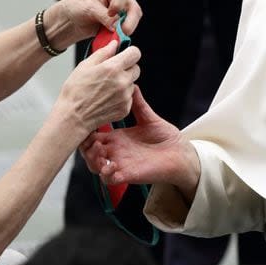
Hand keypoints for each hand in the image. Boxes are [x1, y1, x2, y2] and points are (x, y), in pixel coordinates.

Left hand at [44, 0, 141, 49]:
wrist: (67, 22)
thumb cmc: (74, 8)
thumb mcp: (86, 8)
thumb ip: (103, 15)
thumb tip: (117, 26)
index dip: (120, 2)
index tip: (111, 12)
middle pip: (133, 6)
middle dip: (130, 19)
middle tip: (123, 30)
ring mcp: (121, 11)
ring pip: (133, 19)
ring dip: (128, 28)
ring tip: (117, 35)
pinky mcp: (119, 24)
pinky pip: (127, 29)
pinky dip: (122, 35)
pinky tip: (114, 38)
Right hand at [52, 41, 140, 138]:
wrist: (73, 118)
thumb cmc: (75, 92)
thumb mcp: (84, 66)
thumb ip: (102, 53)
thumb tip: (114, 44)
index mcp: (113, 68)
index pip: (135, 53)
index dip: (130, 53)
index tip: (124, 55)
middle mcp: (122, 81)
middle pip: (136, 68)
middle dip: (127, 68)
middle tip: (112, 73)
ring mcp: (125, 96)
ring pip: (132, 83)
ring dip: (124, 83)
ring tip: (107, 88)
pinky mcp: (126, 107)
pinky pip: (129, 97)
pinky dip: (122, 96)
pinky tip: (108, 98)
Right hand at [80, 88, 200, 196]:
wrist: (180, 153)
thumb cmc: (166, 137)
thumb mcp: (149, 118)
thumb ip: (138, 104)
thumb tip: (132, 85)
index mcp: (117, 137)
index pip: (93, 135)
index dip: (86, 132)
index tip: (87, 124)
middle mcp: (115, 151)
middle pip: (88, 151)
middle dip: (85, 146)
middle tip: (91, 140)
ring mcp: (120, 164)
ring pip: (94, 166)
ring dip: (92, 160)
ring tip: (99, 151)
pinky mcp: (127, 175)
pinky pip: (109, 179)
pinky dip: (106, 174)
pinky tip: (111, 166)